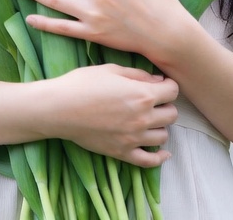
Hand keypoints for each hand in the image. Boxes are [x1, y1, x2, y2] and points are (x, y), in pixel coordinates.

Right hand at [47, 63, 178, 166]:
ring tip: (149, 121)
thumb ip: (138, 75)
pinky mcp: (122, 152)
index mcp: (142, 94)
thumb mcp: (112, 70)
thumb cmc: (82, 84)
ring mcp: (133, 138)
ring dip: (159, 127)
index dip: (169, 85)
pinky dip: (159, 158)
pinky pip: (149, 161)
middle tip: (153, 102)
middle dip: (165, 106)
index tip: (162, 85)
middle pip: (172, 115)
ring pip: (163, 136)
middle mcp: (142, 118)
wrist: (59, 108)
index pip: (173, 91)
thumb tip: (158, 80)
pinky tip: (162, 153)